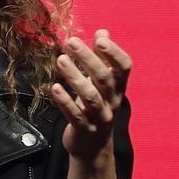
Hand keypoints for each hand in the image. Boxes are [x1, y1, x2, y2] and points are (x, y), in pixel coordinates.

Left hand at [50, 29, 130, 163]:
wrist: (93, 147)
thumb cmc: (95, 106)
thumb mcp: (101, 82)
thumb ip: (102, 57)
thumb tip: (103, 31)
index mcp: (118, 87)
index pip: (124, 68)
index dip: (114, 53)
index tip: (100, 39)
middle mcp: (112, 101)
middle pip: (104, 78)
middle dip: (88, 58)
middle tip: (70, 42)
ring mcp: (100, 117)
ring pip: (90, 96)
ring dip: (75, 77)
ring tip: (60, 60)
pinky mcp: (84, 129)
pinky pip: (75, 115)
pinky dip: (65, 101)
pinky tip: (54, 87)